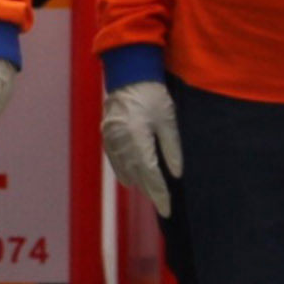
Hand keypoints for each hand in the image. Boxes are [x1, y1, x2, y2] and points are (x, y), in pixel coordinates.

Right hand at [100, 81, 182, 218]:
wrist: (128, 74)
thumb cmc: (152, 94)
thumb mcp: (168, 120)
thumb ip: (172, 148)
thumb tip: (176, 173)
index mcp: (137, 139)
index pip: (150, 175)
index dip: (159, 194)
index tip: (167, 209)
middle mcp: (121, 142)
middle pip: (136, 175)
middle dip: (150, 190)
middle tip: (162, 204)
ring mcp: (111, 138)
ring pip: (123, 169)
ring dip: (136, 182)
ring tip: (149, 192)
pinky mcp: (107, 134)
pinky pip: (114, 159)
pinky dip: (123, 170)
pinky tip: (130, 177)